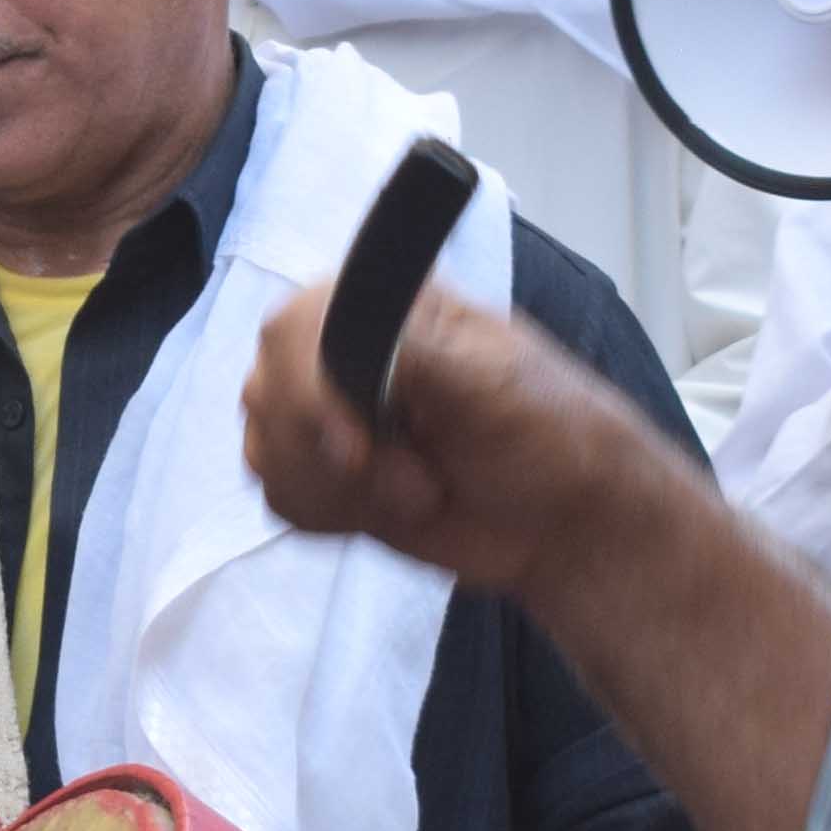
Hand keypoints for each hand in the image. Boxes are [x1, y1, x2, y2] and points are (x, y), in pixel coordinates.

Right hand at [239, 284, 672, 604]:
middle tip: (420, 483)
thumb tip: (345, 331)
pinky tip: (388, 511)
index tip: (357, 448)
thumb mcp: (493, 382)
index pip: (291, 329)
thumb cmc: (549, 434)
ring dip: (337, 491)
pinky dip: (328, 514)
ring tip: (418, 493)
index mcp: (383, 305)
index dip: (307, 392)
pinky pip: (278, 494)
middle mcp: (341, 351)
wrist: (564, 524)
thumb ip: (413, 352)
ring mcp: (327, 414)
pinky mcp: (325, 472)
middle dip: (332, 457)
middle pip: (266, 392)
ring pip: (266, 448)